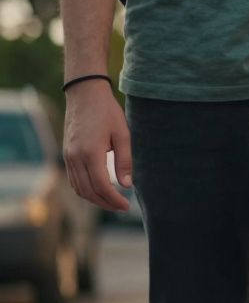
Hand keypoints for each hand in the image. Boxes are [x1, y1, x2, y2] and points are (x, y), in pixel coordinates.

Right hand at [63, 82, 131, 211]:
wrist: (84, 95)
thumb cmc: (107, 112)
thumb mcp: (123, 134)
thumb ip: (125, 160)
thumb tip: (127, 185)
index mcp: (90, 153)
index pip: (101, 186)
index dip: (114, 200)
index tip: (127, 206)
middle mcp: (75, 157)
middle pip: (88, 191)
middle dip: (105, 203)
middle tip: (122, 207)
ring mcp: (68, 156)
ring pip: (78, 188)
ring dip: (94, 199)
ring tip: (112, 202)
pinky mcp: (67, 154)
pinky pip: (73, 179)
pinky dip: (85, 189)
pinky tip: (98, 190)